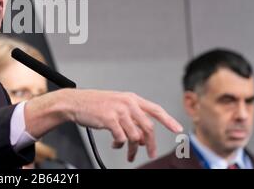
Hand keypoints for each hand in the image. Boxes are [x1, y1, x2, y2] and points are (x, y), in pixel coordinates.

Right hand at [24, 89, 182, 162]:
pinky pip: (122, 138)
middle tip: (149, 153)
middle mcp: (127, 103)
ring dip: (132, 148)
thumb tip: (142, 137)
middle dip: (150, 144)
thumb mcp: (116, 105)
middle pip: (148, 127)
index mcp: (131, 98)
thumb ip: (131, 117)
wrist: (75, 102)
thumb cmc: (95, 105)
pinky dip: (120, 145)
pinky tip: (115, 144)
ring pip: (135, 135)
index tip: (178, 130)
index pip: (155, 109)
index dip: (168, 120)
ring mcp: (119, 110)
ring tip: (127, 152)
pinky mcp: (109, 119)